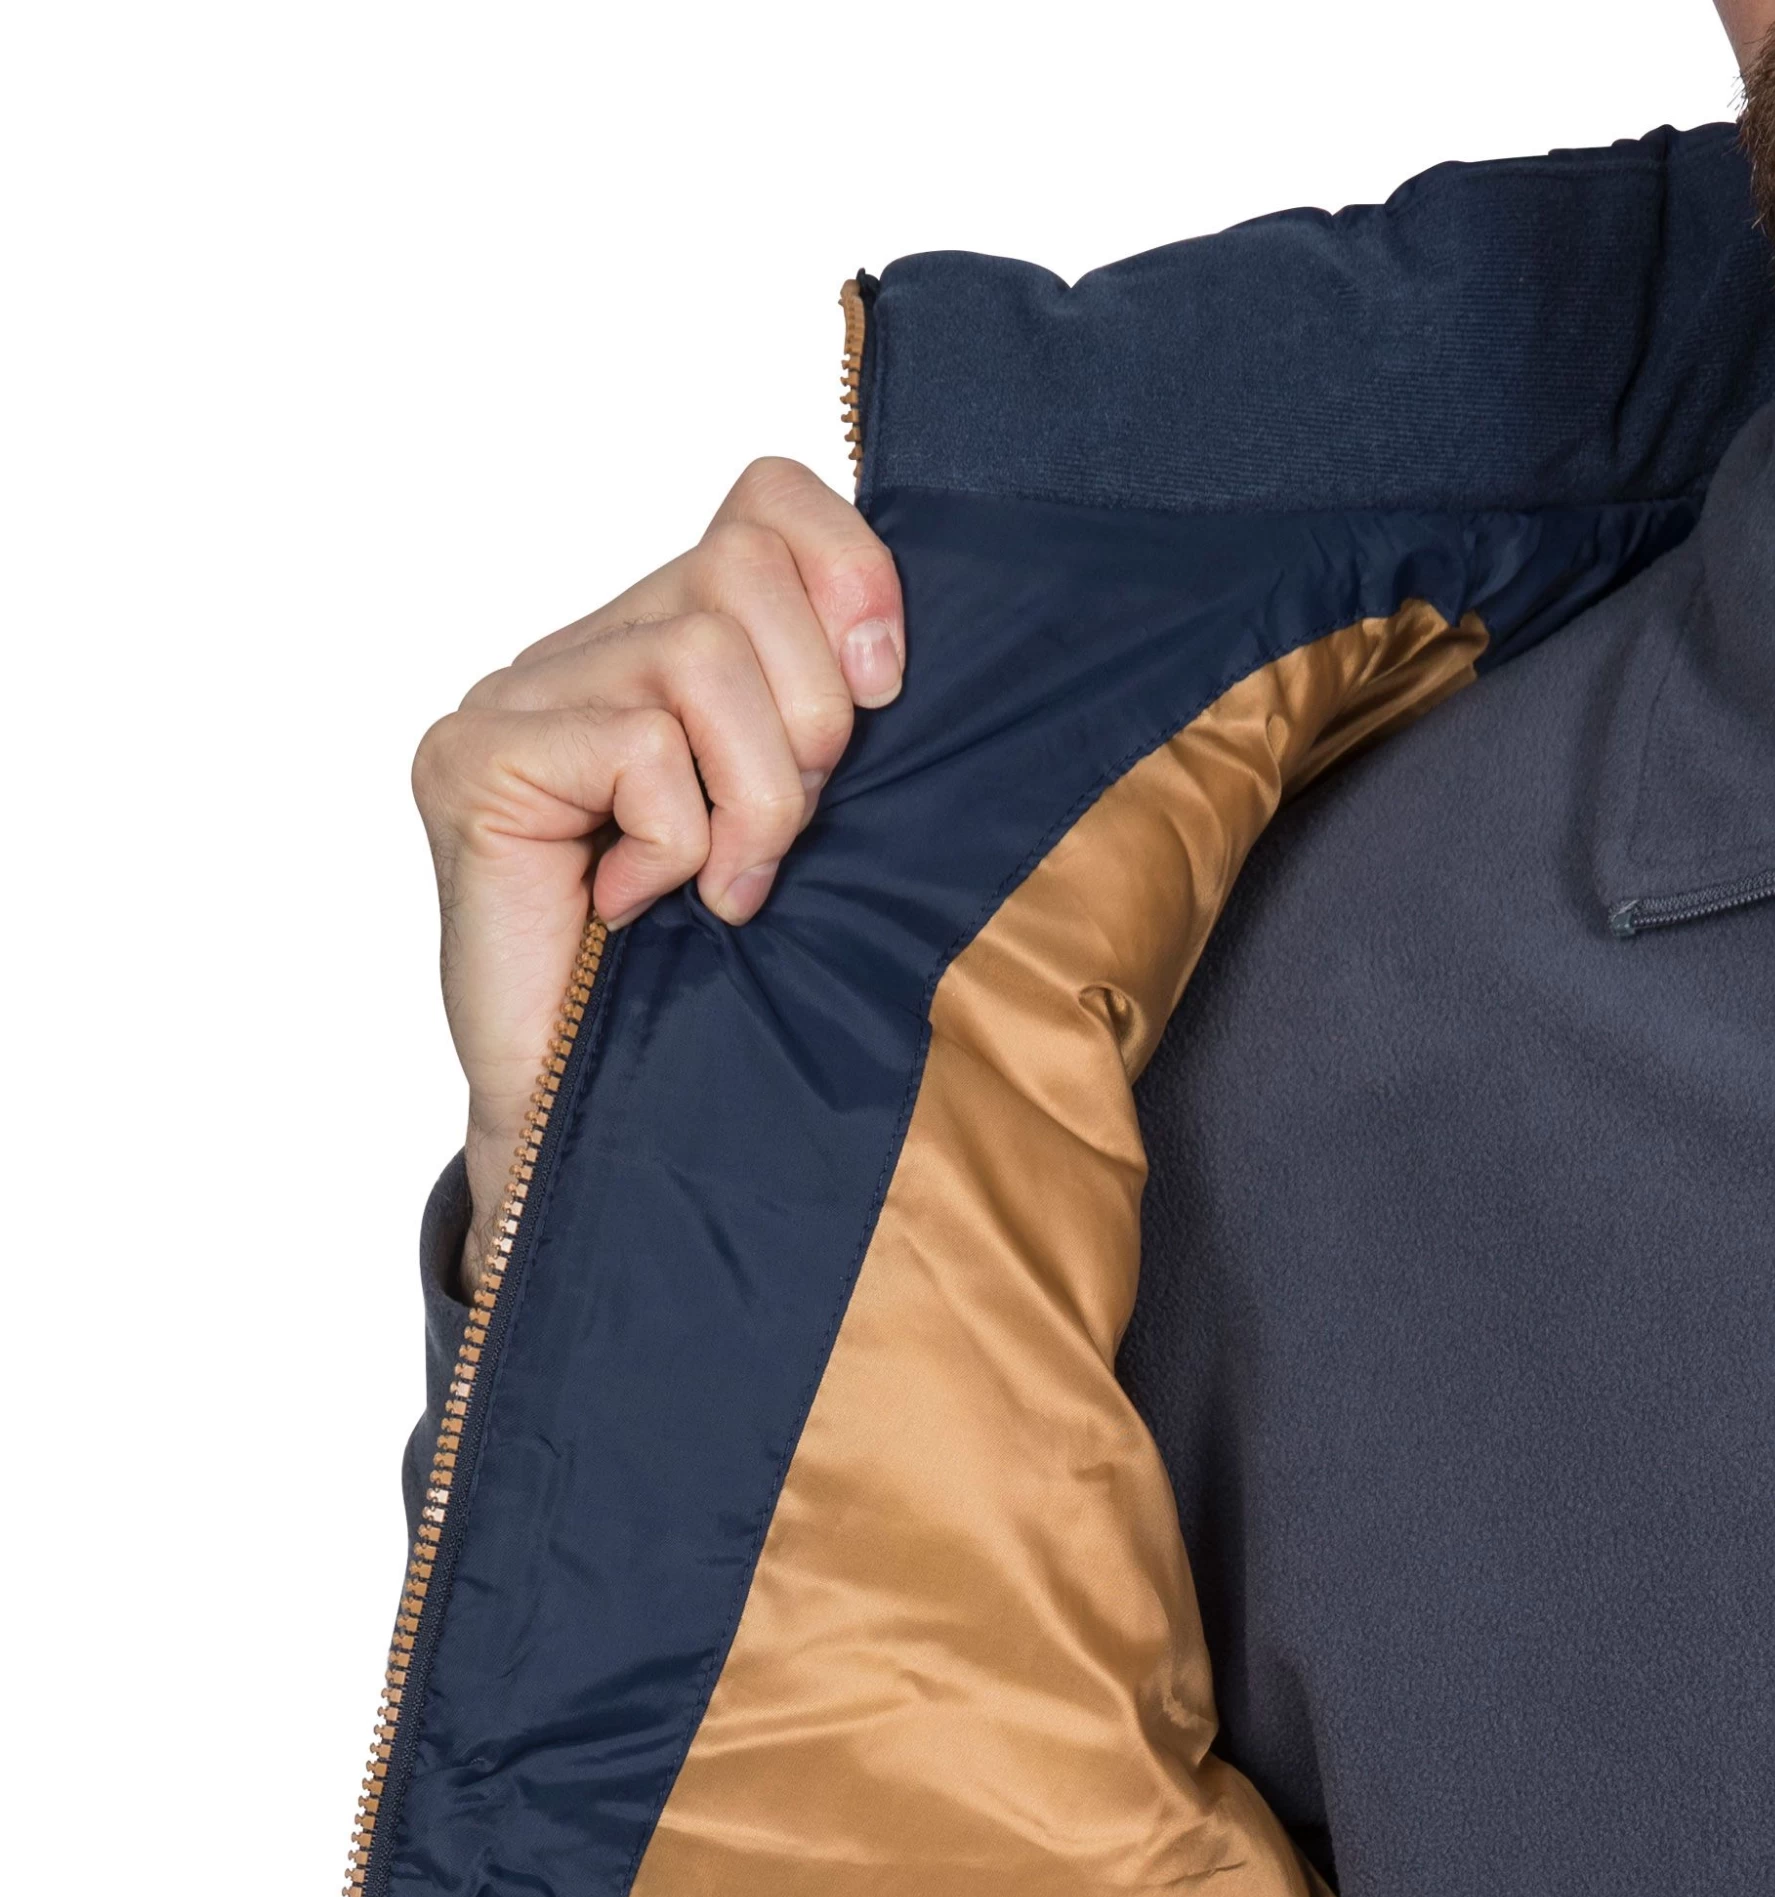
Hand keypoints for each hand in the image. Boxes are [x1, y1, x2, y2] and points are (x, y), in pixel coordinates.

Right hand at [413, 458, 902, 1293]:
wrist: (599, 1120)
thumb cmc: (721, 984)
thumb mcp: (817, 828)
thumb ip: (839, 721)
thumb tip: (901, 649)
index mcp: (670, 641)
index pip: (767, 497)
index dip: (850, 573)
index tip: (883, 693)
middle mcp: (584, 647)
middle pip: (743, 569)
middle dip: (809, 722)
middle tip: (780, 840)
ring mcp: (514, 697)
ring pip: (699, 658)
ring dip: (751, 799)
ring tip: (723, 886)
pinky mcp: (472, 758)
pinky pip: (638, 746)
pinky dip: (677, 841)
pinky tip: (640, 905)